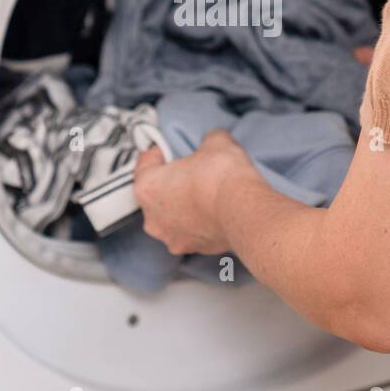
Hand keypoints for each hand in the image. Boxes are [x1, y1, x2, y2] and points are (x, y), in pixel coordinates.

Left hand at [133, 129, 259, 255]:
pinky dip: (199, 224)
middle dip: (169, 185)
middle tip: (189, 173)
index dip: (159, 153)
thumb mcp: (215, 142)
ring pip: (172, 219)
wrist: (245, 210)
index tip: (169, 150)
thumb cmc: (221, 177)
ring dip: (183, 208)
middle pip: (155, 196)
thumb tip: (213, 142)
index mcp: (147, 187)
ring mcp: (173, 237)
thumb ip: (207, 140)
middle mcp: (153, 218)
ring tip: (203, 195)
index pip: (144, 164)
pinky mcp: (195, 249)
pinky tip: (215, 213)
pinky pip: (192, 233)